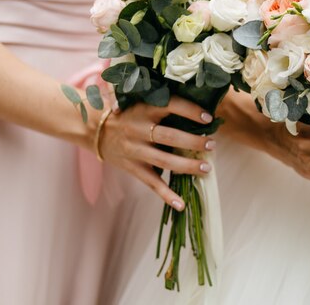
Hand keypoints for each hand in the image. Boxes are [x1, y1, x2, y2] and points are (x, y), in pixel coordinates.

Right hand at [99, 97, 215, 210]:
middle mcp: (139, 130)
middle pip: (170, 137)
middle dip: (194, 142)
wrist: (97, 130)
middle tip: (212, 144)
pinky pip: (152, 183)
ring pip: (165, 161)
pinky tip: (181, 204)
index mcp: (145, 109)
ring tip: (207, 168)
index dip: (191, 111)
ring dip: (188, 166)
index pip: (171, 106)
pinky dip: (167, 195)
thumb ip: (165, 107)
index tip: (208, 118)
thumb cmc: (129, 114)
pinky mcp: (133, 168)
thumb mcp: (143, 104)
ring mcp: (135, 151)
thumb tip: (201, 113)